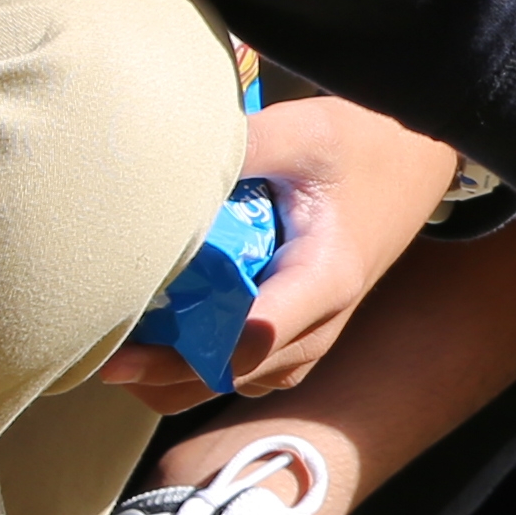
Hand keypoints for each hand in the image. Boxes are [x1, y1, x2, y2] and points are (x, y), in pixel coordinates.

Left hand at [96, 91, 463, 406]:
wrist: (414, 165)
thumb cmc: (360, 147)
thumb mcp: (305, 132)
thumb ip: (240, 146)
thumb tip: (155, 163)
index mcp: (326, 275)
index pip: (261, 335)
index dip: (197, 349)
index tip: (132, 347)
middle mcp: (321, 321)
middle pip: (234, 372)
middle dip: (164, 370)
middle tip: (101, 352)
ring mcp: (312, 336)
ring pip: (234, 382)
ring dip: (176, 377)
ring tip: (117, 351)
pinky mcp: (299, 336)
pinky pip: (242, 373)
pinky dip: (196, 369)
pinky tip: (155, 340)